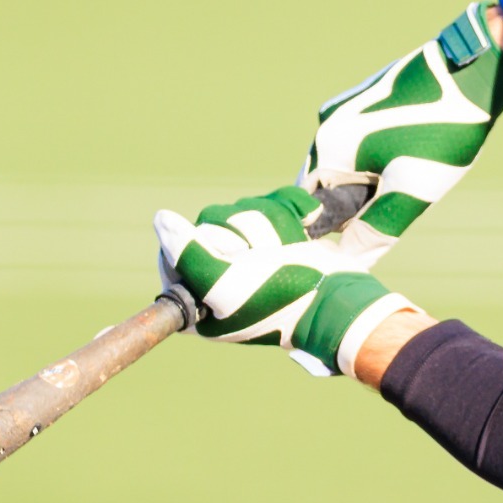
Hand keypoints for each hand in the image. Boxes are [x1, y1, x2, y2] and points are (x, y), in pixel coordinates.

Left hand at [154, 187, 421, 375]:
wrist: (342, 297)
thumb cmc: (283, 298)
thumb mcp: (226, 286)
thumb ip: (188, 254)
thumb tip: (161, 219)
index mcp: (197, 300)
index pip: (175, 248)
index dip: (202, 244)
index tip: (231, 259)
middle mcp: (218, 278)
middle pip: (210, 222)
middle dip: (246, 232)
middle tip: (266, 259)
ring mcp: (249, 256)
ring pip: (242, 209)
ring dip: (272, 223)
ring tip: (289, 250)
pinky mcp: (276, 237)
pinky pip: (270, 202)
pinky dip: (291, 209)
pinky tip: (305, 227)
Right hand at [301, 1, 502, 267]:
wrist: (475, 68)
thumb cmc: (443, 130)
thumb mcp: (412, 190)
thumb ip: (376, 230)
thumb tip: (348, 263)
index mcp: (329, 147)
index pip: (308, 206)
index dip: (329, 234)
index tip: (358, 248)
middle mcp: (328, 124)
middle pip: (327, 187)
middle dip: (353, 210)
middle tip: (393, 215)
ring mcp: (347, 108)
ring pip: (346, 166)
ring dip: (368, 187)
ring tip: (408, 187)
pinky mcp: (368, 100)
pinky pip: (360, 145)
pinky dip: (377, 164)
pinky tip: (412, 163)